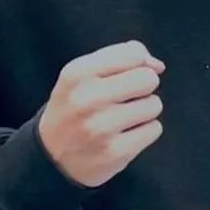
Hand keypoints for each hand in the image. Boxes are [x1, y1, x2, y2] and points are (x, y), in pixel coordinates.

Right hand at [39, 41, 164, 187]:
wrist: (51, 155)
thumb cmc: (76, 104)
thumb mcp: (84, 72)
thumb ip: (122, 56)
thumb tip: (158, 65)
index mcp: (78, 73)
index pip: (134, 54)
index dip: (140, 62)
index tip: (129, 73)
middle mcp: (87, 99)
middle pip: (148, 78)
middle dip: (144, 85)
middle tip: (127, 96)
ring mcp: (100, 128)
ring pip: (154, 104)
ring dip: (145, 110)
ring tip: (124, 116)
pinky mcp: (114, 152)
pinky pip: (154, 129)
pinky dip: (145, 130)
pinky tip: (125, 133)